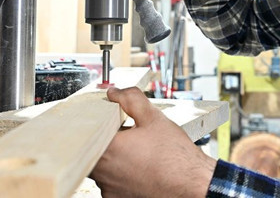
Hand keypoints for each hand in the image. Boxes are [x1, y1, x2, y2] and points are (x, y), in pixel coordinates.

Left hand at [90, 87, 215, 197]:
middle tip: (123, 135)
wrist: (192, 184)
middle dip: (105, 141)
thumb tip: (114, 92)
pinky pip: (111, 183)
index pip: (87, 131)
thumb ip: (130, 99)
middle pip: (91, 150)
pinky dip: (120, 175)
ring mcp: (109, 189)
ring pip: (101, 168)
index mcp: (108, 149)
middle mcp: (103, 173)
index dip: (97, 124)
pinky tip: (138, 168)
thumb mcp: (154, 118)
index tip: (108, 121)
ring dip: (112, 159)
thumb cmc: (175, 155)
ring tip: (135, 152)